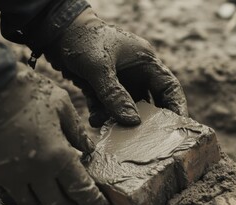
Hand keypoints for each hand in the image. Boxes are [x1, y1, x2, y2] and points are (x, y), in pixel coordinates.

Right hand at [0, 63, 112, 204]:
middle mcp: (32, 173)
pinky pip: (1, 191)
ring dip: (41, 197)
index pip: (81, 190)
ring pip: (28, 201)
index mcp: (56, 156)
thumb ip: (76, 130)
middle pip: (55, 202)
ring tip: (47, 187)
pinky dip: (13, 188)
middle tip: (76, 201)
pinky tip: (17, 175)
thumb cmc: (22, 90)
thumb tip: (87, 149)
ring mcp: (3, 177)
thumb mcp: (60, 103)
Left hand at [44, 8, 187, 127]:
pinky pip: (108, 108)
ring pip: (127, 109)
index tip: (179, 127)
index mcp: (145, 61)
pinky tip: (95, 121)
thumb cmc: (82, 40)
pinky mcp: (103, 89)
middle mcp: (136, 73)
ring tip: (114, 133)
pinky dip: (103, 116)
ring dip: (120, 121)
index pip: (169, 86)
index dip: (177, 106)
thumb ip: (114, 94)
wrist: (56, 33)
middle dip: (148, 121)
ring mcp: (119, 82)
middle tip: (148, 140)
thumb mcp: (99, 66)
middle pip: (150, 102)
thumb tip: (132, 122)